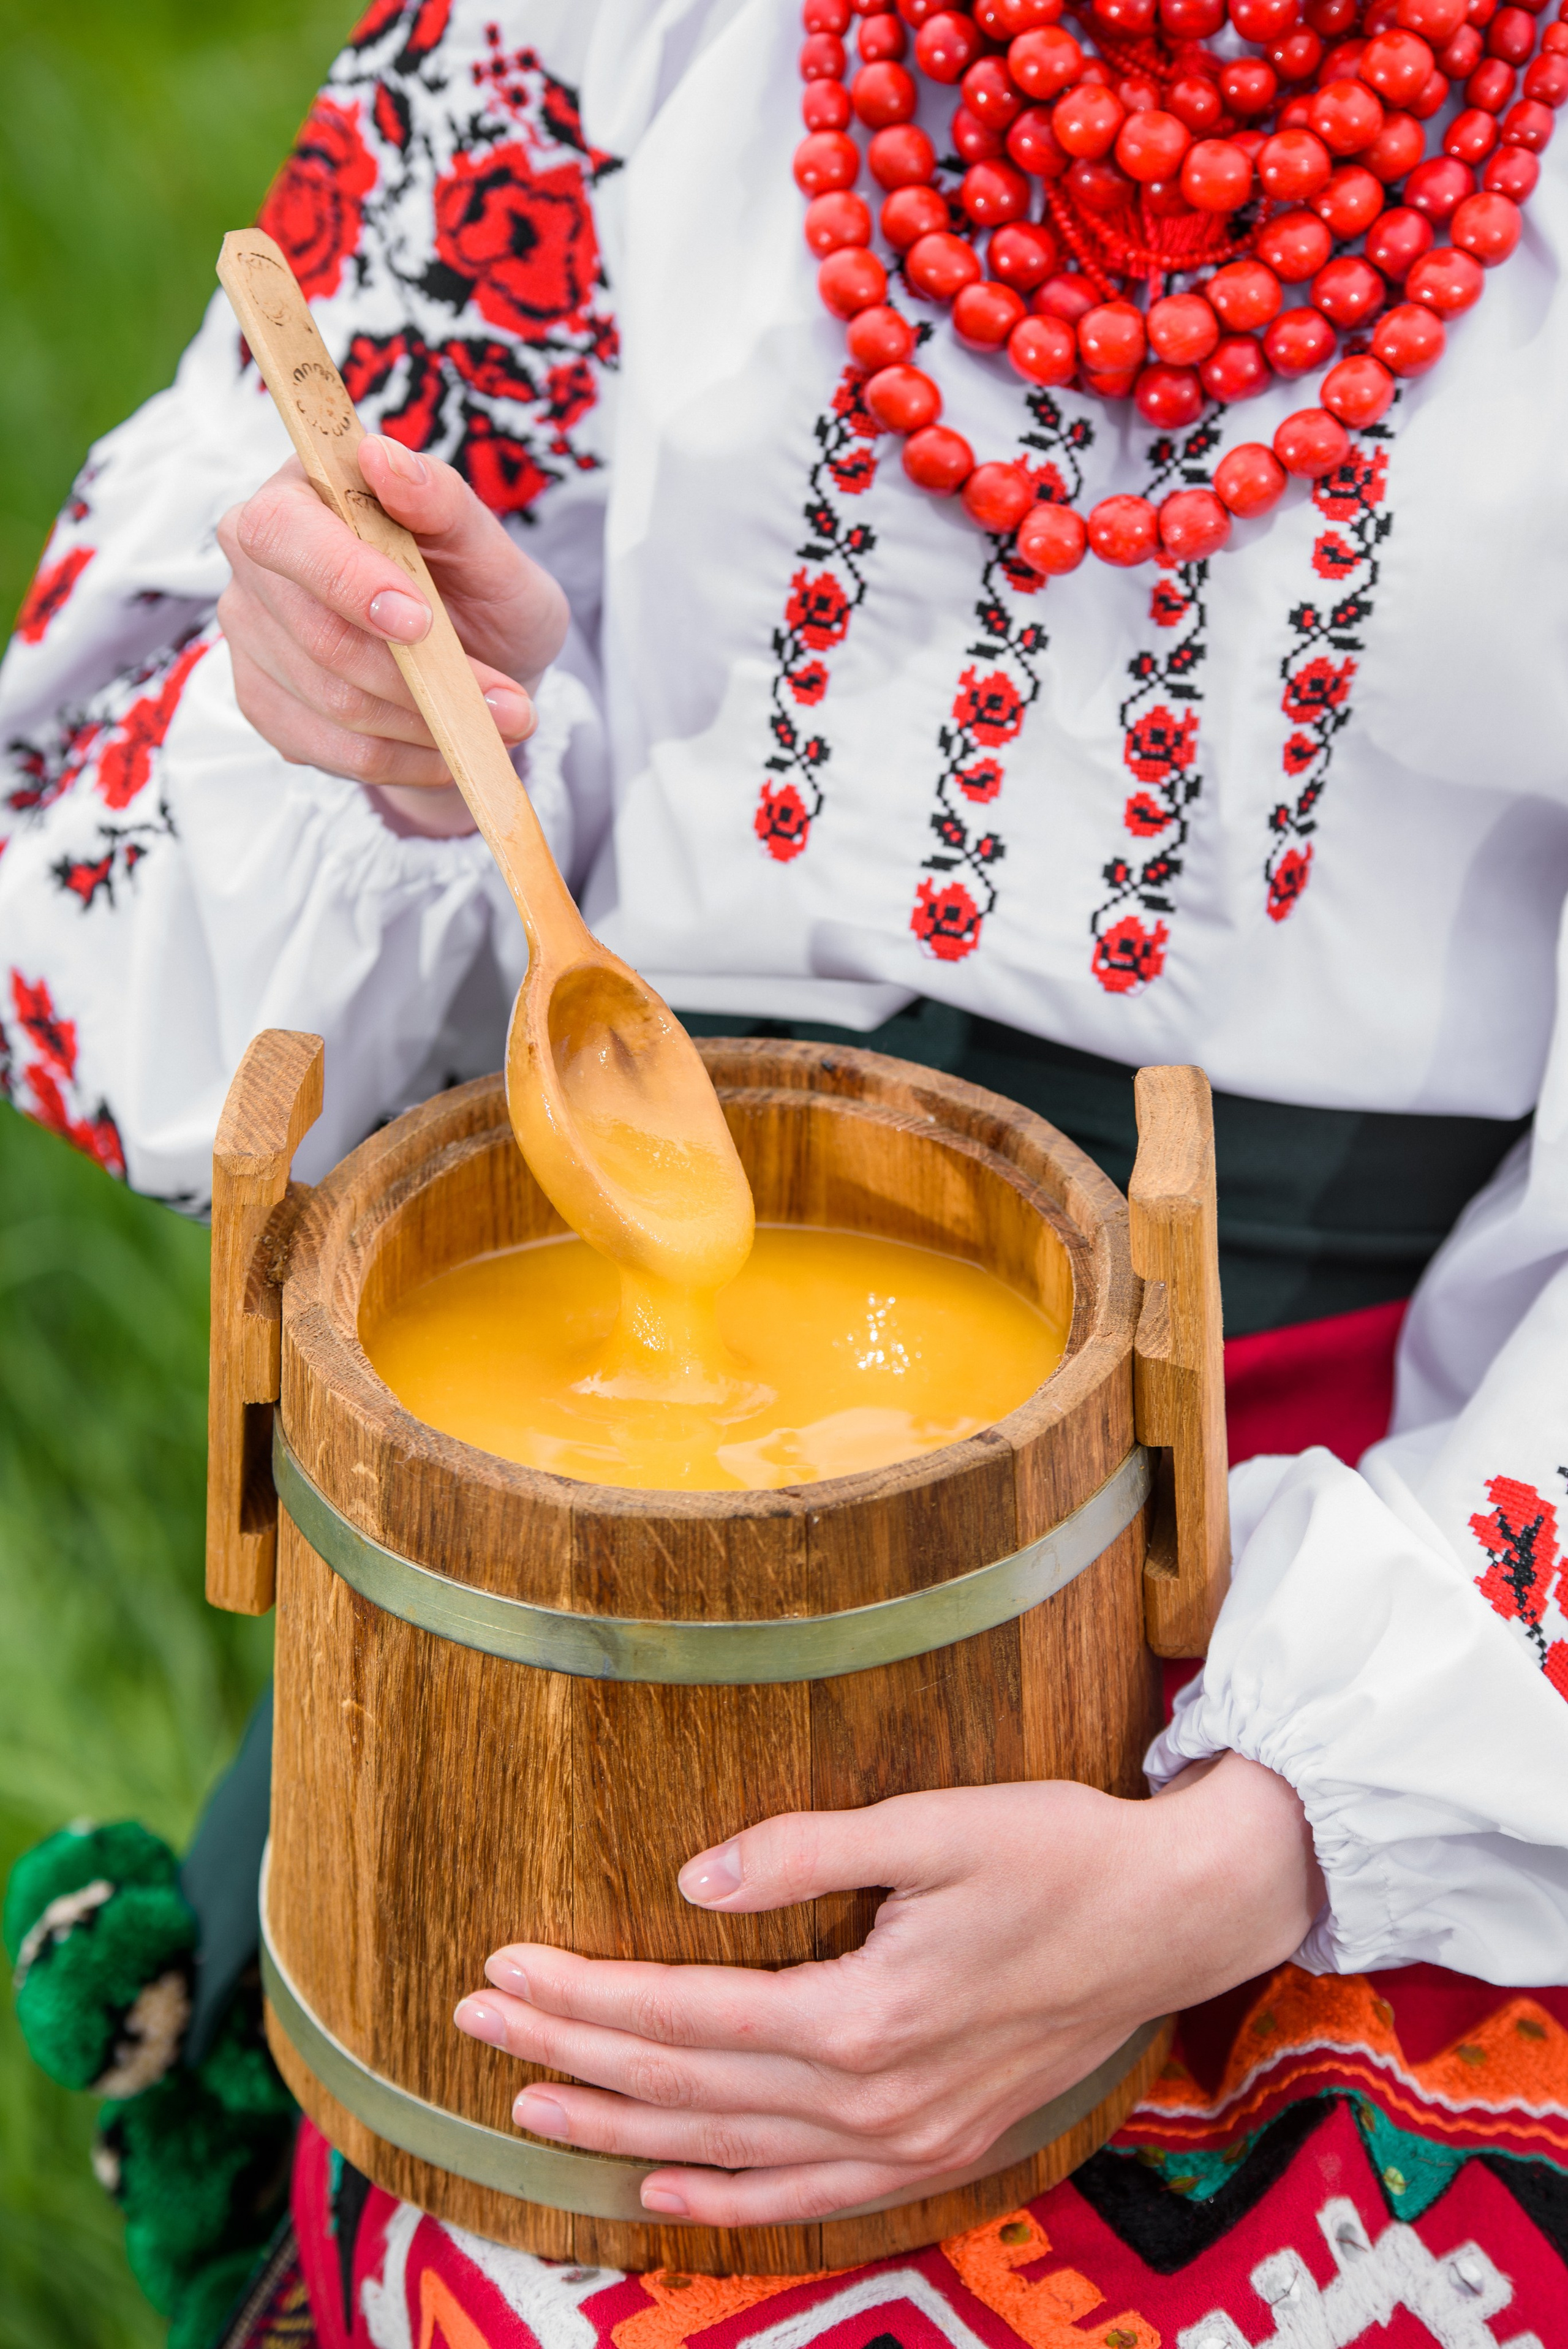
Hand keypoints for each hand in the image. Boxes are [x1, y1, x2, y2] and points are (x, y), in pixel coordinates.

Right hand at [216, 435, 567, 830]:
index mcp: (303, 491)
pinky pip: (331, 750)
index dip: (346, 579)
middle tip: (506, 704)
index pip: (285, 531)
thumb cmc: (481, 593)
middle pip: (312, 632)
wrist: (484, 668)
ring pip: (330, 700)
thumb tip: (384, 457)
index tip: (419, 620)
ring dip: (427, 724)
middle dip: (416, 677)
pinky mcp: (266, 702)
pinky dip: (405, 759)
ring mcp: (252, 634)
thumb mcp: (490, 547)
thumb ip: (445, 502)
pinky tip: (450, 747)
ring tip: (499, 724)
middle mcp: (258, 559)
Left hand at [453, 1754, 1322, 2227]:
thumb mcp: (935, 1824)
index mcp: (862, 2016)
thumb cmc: (1057, 1850)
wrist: (1173, 1915)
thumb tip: (697, 1878)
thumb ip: (809, 1850)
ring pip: (729, 2148)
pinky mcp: (938, 2146)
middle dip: (571, 2057)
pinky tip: (666, 2190)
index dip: (583, 1996)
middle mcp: (873, 2099)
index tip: (501, 1970)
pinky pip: (809, 2196)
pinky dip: (728, 2197)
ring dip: (622, 2130)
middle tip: (478, 2025)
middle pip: (685, 2086)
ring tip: (529, 2110)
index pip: (682, 2014)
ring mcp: (906, 2139)